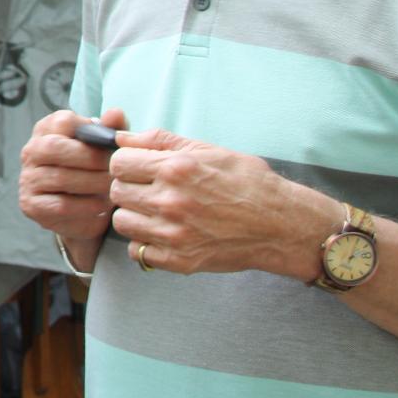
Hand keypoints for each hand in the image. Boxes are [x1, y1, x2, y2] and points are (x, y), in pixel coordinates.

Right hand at [18, 108, 125, 239]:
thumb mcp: (103, 147)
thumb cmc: (92, 171)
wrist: (81, 212)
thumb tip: (116, 113)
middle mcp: (31, 151)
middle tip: (115, 169)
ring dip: (93, 183)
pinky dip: (86, 206)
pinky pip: (61, 204)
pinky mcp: (31, 205)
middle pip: (55, 147)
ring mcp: (28, 178)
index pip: (62, 121)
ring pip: (60, 177)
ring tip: (113, 187)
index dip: (91, 132)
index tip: (111, 145)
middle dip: (91, 159)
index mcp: (46, 130)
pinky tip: (102, 206)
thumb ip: (110, 130)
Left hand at [107, 127, 328, 278]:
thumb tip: (122, 137)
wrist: (280, 224)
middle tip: (149, 189)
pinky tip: (164, 233)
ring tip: (156, 211)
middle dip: (129, 187)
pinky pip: (138, 251)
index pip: (118, 162)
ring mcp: (173, 234)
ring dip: (134, 215)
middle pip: (116, 191)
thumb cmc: (248, 182)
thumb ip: (160, 141)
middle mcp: (171, 201)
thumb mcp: (208, 149)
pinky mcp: (179, 260)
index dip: (126, 163)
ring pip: (123, 222)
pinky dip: (145, 243)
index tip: (138, 167)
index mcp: (176, 169)